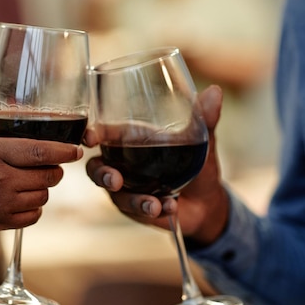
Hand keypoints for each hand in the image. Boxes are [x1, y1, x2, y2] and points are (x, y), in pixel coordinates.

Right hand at [0, 120, 82, 269]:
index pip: (39, 150)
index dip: (64, 150)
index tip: (77, 149)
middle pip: (48, 176)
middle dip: (53, 168)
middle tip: (46, 163)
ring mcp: (0, 206)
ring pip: (42, 197)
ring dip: (42, 188)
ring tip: (29, 181)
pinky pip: (31, 218)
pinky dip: (33, 209)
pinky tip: (20, 200)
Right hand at [85, 85, 228, 243]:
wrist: (208, 202)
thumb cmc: (199, 164)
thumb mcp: (202, 141)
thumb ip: (204, 119)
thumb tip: (214, 92)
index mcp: (132, 141)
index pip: (104, 135)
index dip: (92, 134)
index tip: (89, 139)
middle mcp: (123, 165)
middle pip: (97, 168)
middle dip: (103, 176)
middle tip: (116, 181)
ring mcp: (126, 189)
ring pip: (116, 196)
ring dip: (134, 200)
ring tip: (155, 204)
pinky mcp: (134, 210)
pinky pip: (135, 211)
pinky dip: (152, 210)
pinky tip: (170, 208)